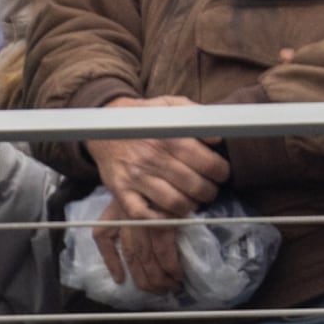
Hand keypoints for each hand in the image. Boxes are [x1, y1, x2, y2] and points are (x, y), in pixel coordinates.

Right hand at [93, 92, 228, 291]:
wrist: (102, 124)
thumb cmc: (142, 117)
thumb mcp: (169, 105)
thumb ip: (195, 116)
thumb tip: (217, 138)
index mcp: (169, 137)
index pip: (207, 163)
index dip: (221, 172)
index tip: (221, 173)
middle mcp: (152, 158)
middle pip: (195, 186)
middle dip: (209, 191)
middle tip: (209, 189)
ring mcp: (135, 177)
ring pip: (174, 203)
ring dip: (190, 206)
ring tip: (193, 201)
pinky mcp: (120, 190)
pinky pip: (142, 214)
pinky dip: (160, 219)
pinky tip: (170, 212)